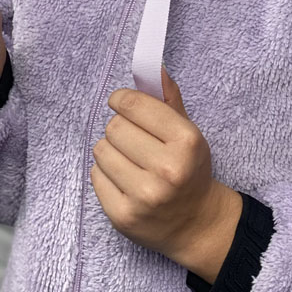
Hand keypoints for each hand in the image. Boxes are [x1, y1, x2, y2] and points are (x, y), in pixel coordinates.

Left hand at [91, 67, 242, 281]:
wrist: (196, 223)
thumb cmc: (190, 170)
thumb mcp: (189, 131)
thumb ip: (168, 99)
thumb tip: (153, 67)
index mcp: (186, 141)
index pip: (134, 105)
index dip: (122, 99)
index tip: (121, 102)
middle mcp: (166, 169)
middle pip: (114, 127)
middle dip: (120, 127)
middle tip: (133, 138)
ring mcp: (143, 195)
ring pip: (101, 150)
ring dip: (110, 150)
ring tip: (128, 159)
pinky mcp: (123, 216)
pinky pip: (95, 176)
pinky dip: (105, 173)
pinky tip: (123, 179)